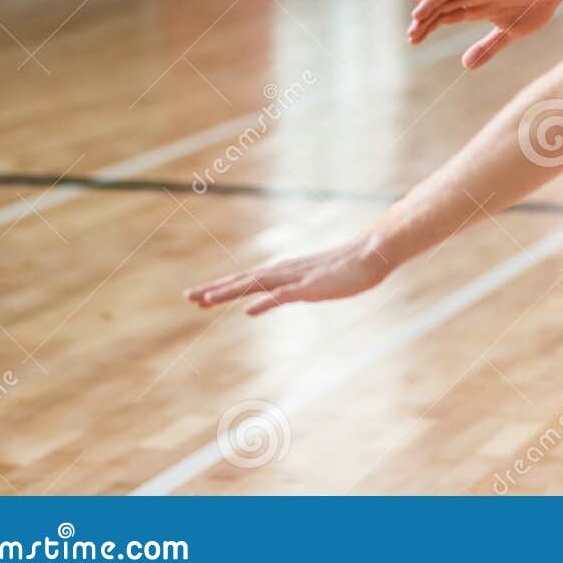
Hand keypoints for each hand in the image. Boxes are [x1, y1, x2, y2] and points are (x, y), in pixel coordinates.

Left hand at [183, 236, 391, 315]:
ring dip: (229, 292)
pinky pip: (284, 295)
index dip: (223, 288)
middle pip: (244, 281)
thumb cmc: (351, 267)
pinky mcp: (312, 286)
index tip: (199, 296)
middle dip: (215, 289)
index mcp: (286, 272)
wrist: (374, 252)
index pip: (247, 280)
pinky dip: (265, 301)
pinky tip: (249, 309)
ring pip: (256, 285)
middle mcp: (285, 271)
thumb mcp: (319, 281)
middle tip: (188, 297)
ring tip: (204, 300)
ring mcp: (297, 277)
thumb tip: (286, 295)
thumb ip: (299, 289)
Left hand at [408, 0, 562, 67]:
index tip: (413, 40)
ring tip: (418, 15)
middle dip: (426, 18)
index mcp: (478, 7)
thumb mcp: (509, 34)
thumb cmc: (534, 6)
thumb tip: (465, 66)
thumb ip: (488, 48)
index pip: (446, 16)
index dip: (428, 26)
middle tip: (411, 35)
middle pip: (444, 4)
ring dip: (435, 1)